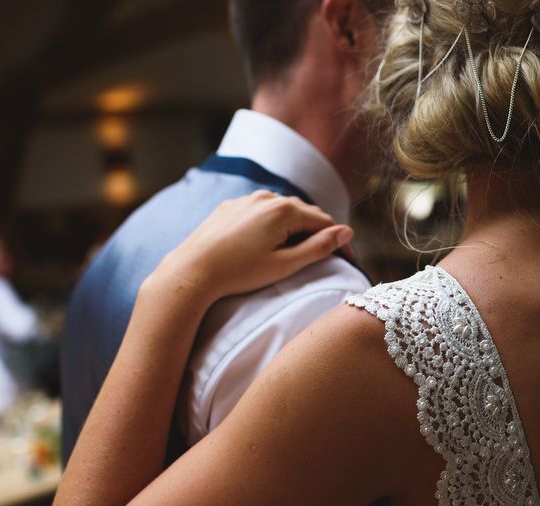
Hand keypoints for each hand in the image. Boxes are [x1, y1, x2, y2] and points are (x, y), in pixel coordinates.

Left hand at [151, 191, 353, 304]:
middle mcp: (266, 197)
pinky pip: (259, 211)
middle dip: (318, 231)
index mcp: (284, 210)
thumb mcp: (285, 265)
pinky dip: (272, 223)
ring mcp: (246, 200)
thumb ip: (318, 247)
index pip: (323, 221)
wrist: (192, 270)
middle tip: (328, 255)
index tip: (347, 259)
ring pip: (281, 210)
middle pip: (304, 212)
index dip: (339, 240)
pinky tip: (269, 241)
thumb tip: (346, 233)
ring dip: (295, 226)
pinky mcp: (230, 207)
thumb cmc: (239, 273)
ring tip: (298, 249)